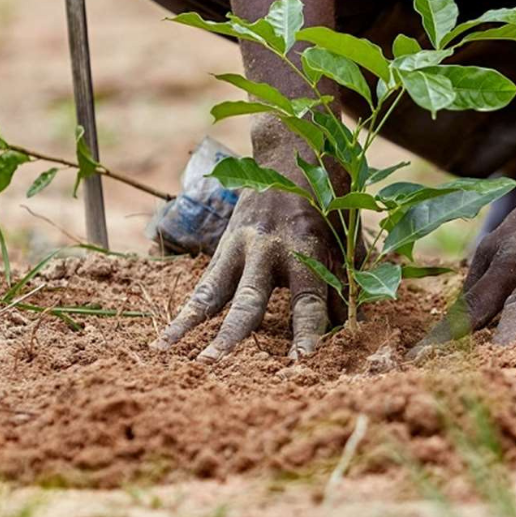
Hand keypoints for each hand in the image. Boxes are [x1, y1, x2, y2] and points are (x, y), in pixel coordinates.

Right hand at [152, 174, 343, 361]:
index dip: (305, 332)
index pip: (307, 300)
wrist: (290, 152)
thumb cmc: (327, 199)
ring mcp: (240, 248)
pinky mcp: (223, 249)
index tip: (300, 362)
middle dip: (233, 334)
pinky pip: (202, 287)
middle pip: (249, 300)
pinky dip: (185, 315)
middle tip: (218, 364)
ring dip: (195, 326)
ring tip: (176, 356)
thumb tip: (350, 325)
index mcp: (305, 249)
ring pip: (214, 293)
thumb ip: (345, 281)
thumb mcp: (344, 237)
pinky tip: (165, 342)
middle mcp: (268, 249)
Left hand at [411, 160, 515, 355]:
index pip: (464, 303)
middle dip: (452, 341)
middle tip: (428, 372)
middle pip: (479, 307)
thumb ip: (496, 274)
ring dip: (503, 339)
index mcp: (492, 254)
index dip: (441, 335)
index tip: (417, 363)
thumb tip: (472, 312)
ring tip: (487, 370)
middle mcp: (511, 258)